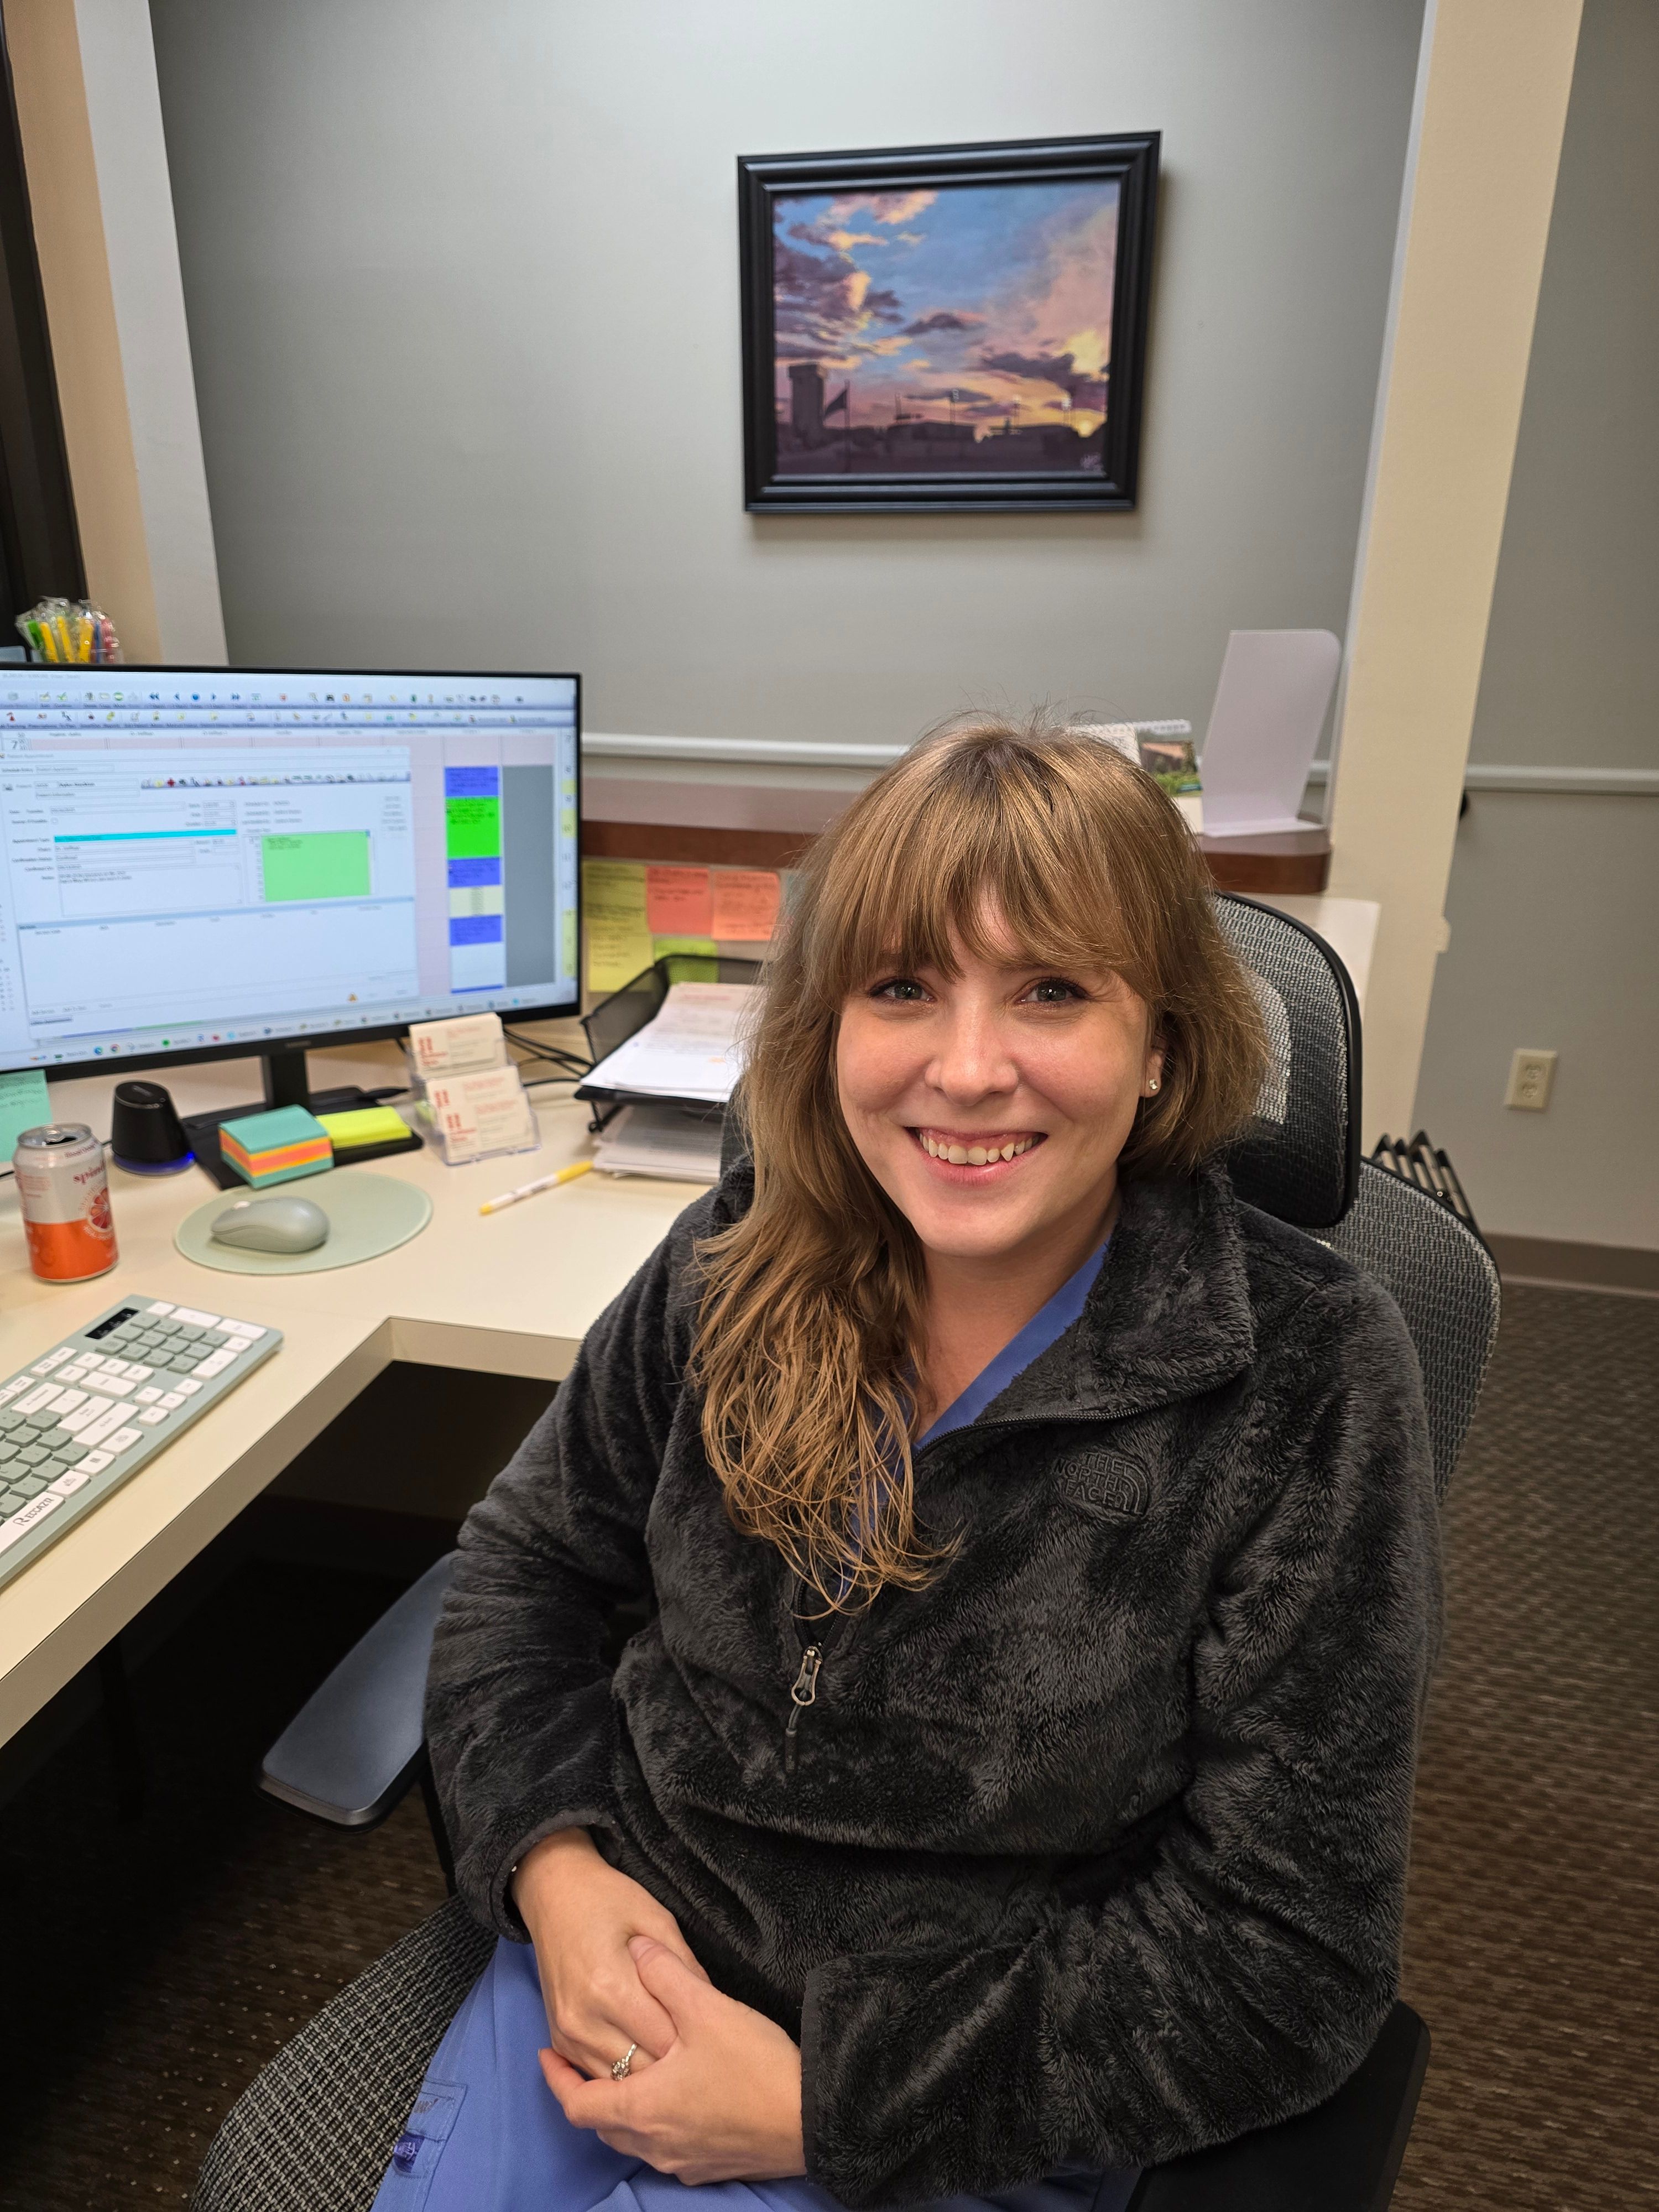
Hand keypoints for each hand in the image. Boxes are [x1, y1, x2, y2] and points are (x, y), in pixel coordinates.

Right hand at [513, 1828, 708, 2081]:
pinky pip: (596, 2074)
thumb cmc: (608, 1899)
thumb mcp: (657, 1919)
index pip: (664, 2038)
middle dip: (673, 2064)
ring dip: (648, 2074)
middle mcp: (584, 2019)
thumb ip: (684, 1967)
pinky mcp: (559, 2039)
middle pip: (642, 2068)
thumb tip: (711, 2007)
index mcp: (611, 1986)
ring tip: (674, 2058)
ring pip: (618, 2080)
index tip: (710, 2034)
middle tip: (697, 2050)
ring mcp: (568, 2033)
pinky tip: (643, 2056)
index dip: (693, 2040)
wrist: (554, 1893)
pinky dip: (622, 2072)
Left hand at [542, 1935, 806, 2183]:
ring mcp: (683, 2161)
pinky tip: (674, 2096)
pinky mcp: (711, 2166)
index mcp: (642, 2109)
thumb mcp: (707, 2008)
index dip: (556, 2078)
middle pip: (603, 2125)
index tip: (546, 2055)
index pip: (578, 2104)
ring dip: (622, 2108)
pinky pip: (666, 2147)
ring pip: (634, 2138)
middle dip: (588, 2092)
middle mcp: (655, 2144)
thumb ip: (665, 1973)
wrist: (813, 2120)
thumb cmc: (755, 2067)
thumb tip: (637, 1948)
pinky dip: (655, 2122)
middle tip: (582, 2061)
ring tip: (627, 2072)